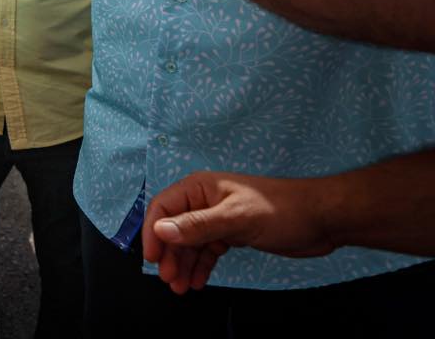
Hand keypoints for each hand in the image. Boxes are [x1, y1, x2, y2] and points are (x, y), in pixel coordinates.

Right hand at [143, 171, 332, 294]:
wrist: (321, 219)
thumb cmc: (281, 210)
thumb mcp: (236, 218)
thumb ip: (197, 225)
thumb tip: (160, 230)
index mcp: (199, 188)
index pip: (162, 208)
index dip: (153, 233)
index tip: (153, 259)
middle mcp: (204, 201)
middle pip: (174, 229)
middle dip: (170, 255)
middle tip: (170, 280)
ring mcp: (217, 218)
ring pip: (190, 243)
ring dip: (184, 264)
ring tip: (181, 287)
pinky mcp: (231, 233)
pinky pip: (207, 250)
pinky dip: (201, 266)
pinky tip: (198, 281)